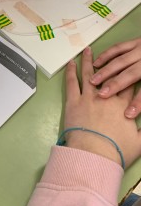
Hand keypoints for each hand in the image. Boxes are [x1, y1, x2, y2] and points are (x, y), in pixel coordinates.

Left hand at [64, 47, 140, 167]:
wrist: (94, 155)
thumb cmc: (117, 151)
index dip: (127, 77)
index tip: (126, 69)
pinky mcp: (73, 102)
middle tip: (107, 55)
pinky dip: (71, 71)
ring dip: (88, 61)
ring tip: (87, 50)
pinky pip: (72, 82)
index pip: (128, 86)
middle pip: (109, 76)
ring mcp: (89, 98)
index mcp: (123, 105)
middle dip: (109, 64)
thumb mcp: (139, 142)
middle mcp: (107, 97)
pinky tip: (71, 63)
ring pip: (89, 74)